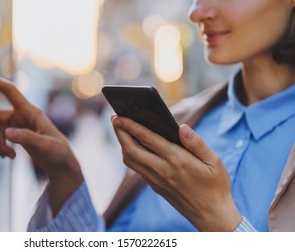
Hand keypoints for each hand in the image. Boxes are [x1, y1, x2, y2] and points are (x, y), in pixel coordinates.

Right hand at [0, 70, 82, 215]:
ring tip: (8, 156)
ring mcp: (17, 124)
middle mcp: (22, 114)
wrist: (60, 163)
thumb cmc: (58, 152)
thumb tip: (6, 133)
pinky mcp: (15, 133)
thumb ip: (27, 138)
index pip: (10, 91)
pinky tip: (10, 156)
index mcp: (31, 111)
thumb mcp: (45, 146)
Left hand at [111, 116, 241, 230]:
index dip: (131, 125)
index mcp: (177, 160)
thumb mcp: (214, 162)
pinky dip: (130, 154)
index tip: (119, 116)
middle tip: (115, 119)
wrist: (211, 215)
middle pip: (131, 149)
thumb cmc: (215, 186)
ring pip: (130, 160)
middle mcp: (162, 170)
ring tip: (122, 129)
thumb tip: (182, 127)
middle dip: (120, 132)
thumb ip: (196, 143)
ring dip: (122, 144)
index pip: (148, 139)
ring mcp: (156, 180)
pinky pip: (137, 168)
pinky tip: (133, 146)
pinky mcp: (155, 186)